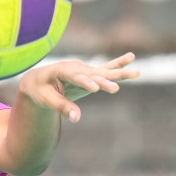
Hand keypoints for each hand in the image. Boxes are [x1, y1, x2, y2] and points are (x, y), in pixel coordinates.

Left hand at [16, 53, 138, 122]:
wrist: (39, 80)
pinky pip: (105, 69)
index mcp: (60, 70)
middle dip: (103, 82)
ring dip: (119, 73)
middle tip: (114, 89)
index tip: (94, 88)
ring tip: (136, 73)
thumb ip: (62, 107)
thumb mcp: (46, 100)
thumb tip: (77, 118)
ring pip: (103, 72)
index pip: (74, 76)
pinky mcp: (90, 74)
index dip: (84, 82)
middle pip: (92, 75)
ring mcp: (84, 69)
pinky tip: (130, 57)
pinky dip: (118, 64)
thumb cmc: (40, 90)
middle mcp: (75, 67)